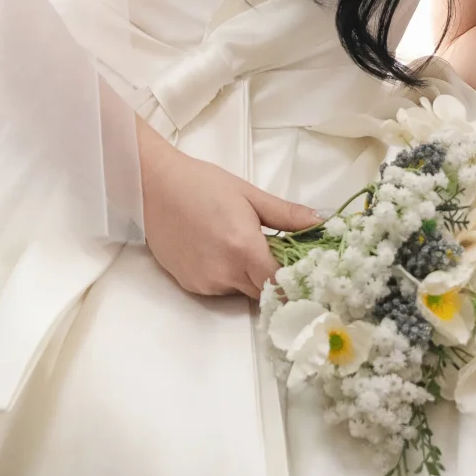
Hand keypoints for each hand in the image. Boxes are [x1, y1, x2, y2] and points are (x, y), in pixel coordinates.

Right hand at [138, 122, 317, 300]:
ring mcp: (205, 283)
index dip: (296, 283)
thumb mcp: (249, 195)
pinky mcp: (190, 285)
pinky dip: (228, 276)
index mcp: (244, 250)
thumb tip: (321, 222)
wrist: (154, 187)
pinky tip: (220, 250)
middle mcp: (224, 274)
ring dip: (251, 277)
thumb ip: (287, 215)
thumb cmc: (203, 185)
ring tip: (244, 245)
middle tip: (281, 255)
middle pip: (262, 291)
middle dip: (275, 278)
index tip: (308, 277)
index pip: (280, 285)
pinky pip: (220, 288)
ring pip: (242, 291)